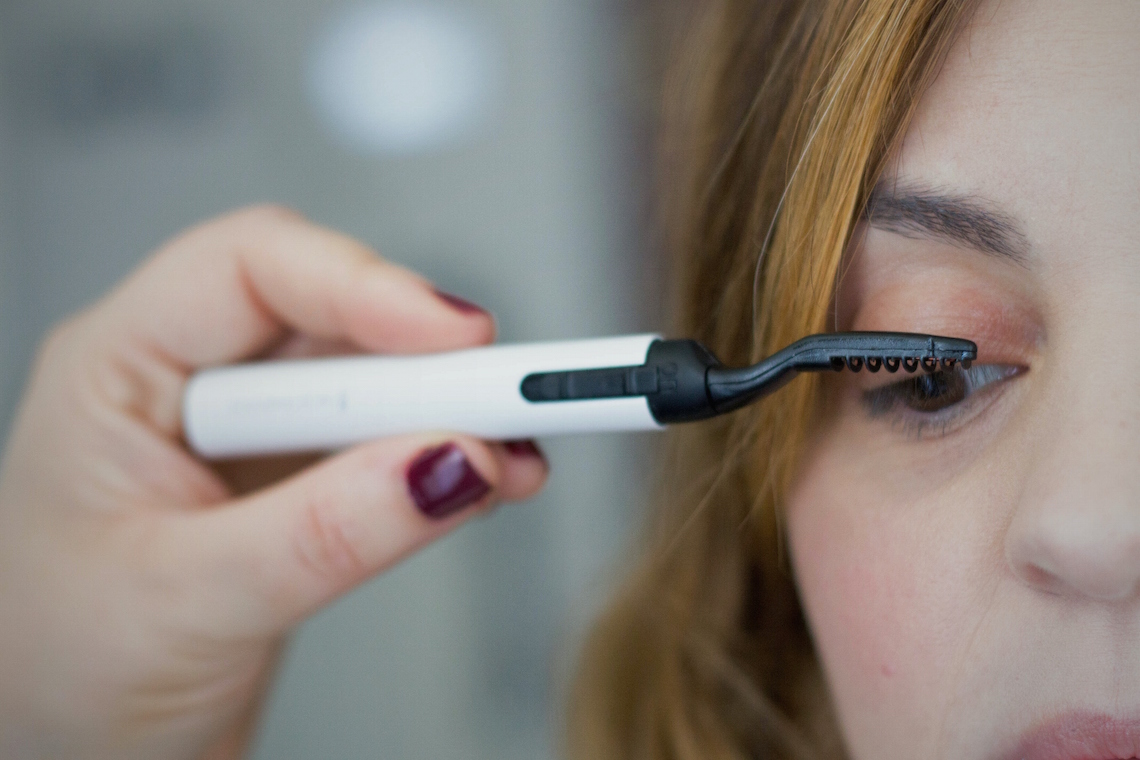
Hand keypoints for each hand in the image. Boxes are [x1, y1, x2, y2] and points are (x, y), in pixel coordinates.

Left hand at [0, 206, 547, 758]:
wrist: (68, 750)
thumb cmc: (60, 670)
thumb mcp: (189, 601)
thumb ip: (323, 532)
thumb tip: (446, 462)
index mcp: (116, 367)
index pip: (249, 270)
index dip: (363, 285)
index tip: (458, 336)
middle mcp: (188, 380)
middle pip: (329, 318)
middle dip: (427, 362)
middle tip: (512, 401)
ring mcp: (248, 432)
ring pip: (371, 377)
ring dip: (451, 410)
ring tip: (514, 454)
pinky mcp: (298, 479)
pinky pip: (387, 440)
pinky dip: (448, 458)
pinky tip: (490, 480)